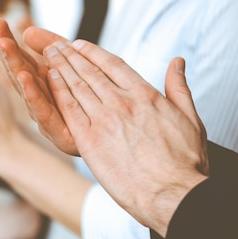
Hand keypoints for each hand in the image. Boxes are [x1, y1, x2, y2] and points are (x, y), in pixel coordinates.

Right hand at [0, 18, 78, 155]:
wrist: (113, 145)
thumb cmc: (89, 109)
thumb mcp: (71, 71)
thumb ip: (52, 49)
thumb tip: (27, 30)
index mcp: (41, 84)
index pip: (21, 58)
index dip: (7, 39)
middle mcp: (40, 99)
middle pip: (18, 69)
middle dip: (6, 48)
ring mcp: (46, 116)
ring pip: (26, 88)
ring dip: (14, 64)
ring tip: (4, 44)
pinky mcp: (58, 132)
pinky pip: (42, 111)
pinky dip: (32, 93)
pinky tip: (26, 76)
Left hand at [43, 40, 208, 235]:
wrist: (172, 194)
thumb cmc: (186, 163)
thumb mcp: (190, 118)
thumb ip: (179, 87)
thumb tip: (177, 62)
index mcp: (145, 95)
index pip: (113, 64)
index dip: (93, 53)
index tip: (79, 45)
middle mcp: (122, 102)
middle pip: (90, 71)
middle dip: (70, 56)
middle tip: (54, 46)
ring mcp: (104, 119)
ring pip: (77, 85)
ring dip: (60, 67)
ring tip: (47, 55)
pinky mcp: (89, 140)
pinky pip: (69, 108)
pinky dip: (57, 91)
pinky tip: (48, 80)